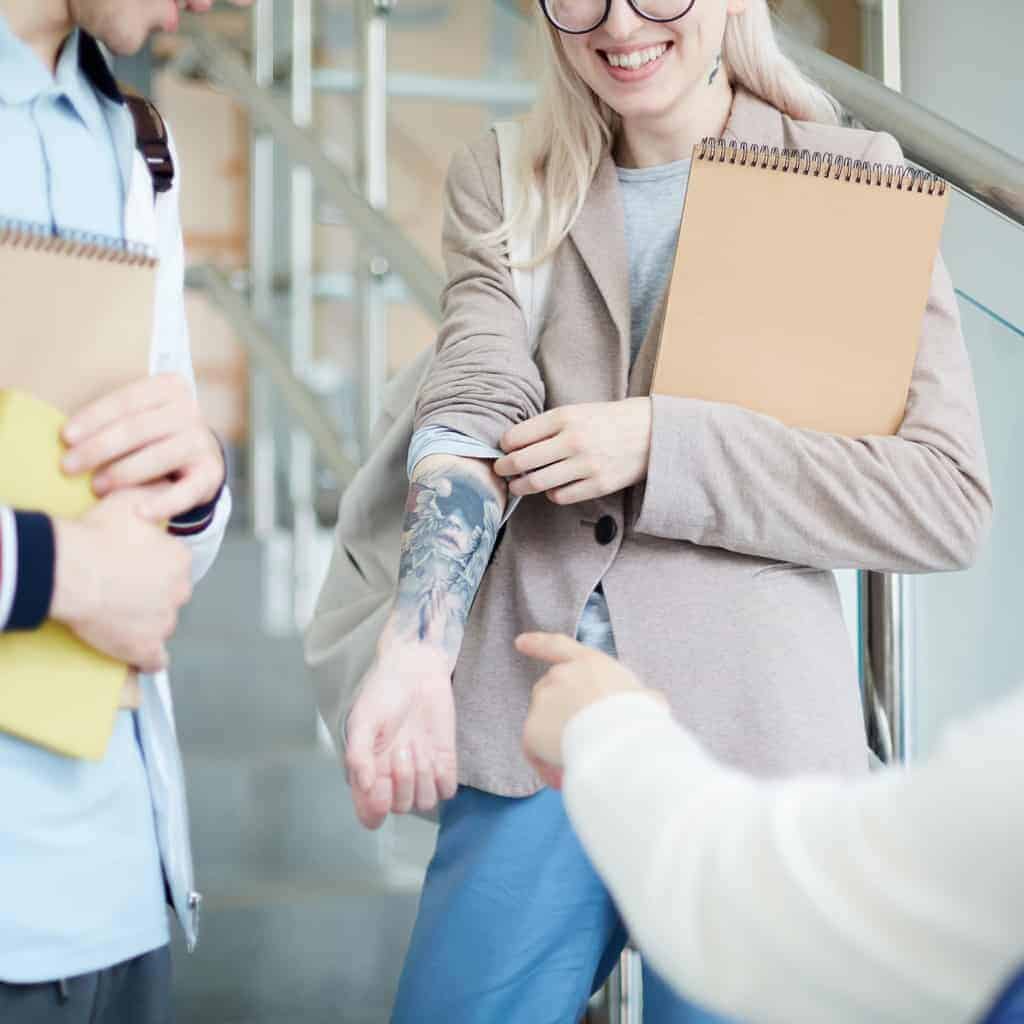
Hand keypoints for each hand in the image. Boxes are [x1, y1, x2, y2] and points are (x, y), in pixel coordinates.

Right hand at [50, 488, 192, 671]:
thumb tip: (173, 484)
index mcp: (180, 559)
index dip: (154, 563)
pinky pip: (155, 659)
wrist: (69, 569)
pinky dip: (148, 658)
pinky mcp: (145, 647)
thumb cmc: (97, 533)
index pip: (174, 563)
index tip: (132, 562)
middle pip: (170, 593)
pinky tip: (139, 655)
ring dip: (147, 621)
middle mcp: (180, 591)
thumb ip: (158, 491)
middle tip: (123, 587)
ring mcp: (164, 622)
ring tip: (119, 614)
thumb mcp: (132, 498)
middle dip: (153, 592)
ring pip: (161, 622)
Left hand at [62, 374, 224, 522]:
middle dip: (98, 448)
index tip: (65, 437)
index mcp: (170, 388)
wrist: (198, 457)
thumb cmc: (153, 435)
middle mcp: (190, 411)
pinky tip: (140, 513)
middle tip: (68, 467)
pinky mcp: (211, 473)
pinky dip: (163, 503)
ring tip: (96, 487)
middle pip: (138, 428)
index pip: (127, 400)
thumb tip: (67, 437)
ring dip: (122, 473)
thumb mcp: (139, 415)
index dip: (94, 418)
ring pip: (159, 457)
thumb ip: (113, 418)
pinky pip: (186, 491)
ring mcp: (202, 442)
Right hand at [345, 641, 457, 830]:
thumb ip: (358, 755)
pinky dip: (442, 776)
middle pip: (401, 807)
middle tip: (402, 747)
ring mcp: (421, 772)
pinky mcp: (444, 763)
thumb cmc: (383, 694)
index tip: (379, 790)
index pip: (370, 814)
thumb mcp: (363, 720)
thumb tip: (364, 787)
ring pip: (425, 802)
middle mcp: (394, 779)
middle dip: (403, 780)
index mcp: (370, 773)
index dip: (374, 811)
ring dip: (423, 777)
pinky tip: (435, 753)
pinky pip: (447, 790)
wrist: (414, 670)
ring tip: (418, 746)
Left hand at [494, 398, 651, 505]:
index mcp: (564, 417)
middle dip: (504, 468)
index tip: (503, 449)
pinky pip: (560, 496)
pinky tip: (551, 488)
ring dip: (520, 486)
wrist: (649, 432)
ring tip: (516, 485)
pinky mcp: (598, 485)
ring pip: (537, 483)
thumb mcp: (576, 412)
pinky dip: (550, 494)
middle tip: (500, 470)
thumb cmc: (606, 421)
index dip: (504, 446)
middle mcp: (573, 441)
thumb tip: (511, 445)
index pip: (517, 436)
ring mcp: (586, 465)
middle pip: (522, 462)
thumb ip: (546, 426)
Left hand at [517, 632, 666, 788]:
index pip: (558, 646)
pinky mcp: (531, 730)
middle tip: (580, 737)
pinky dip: (546, 764)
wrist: (619, 740)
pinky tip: (564, 776)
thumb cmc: (638, 717)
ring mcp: (543, 702)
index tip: (520, 642)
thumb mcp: (648, 699)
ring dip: (554, 740)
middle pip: (549, 691)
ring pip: (543, 724)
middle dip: (558, 712)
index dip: (538, 644)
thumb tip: (650, 704)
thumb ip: (641, 698)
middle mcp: (560, 677)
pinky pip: (535, 751)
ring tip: (580, 762)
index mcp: (588, 663)